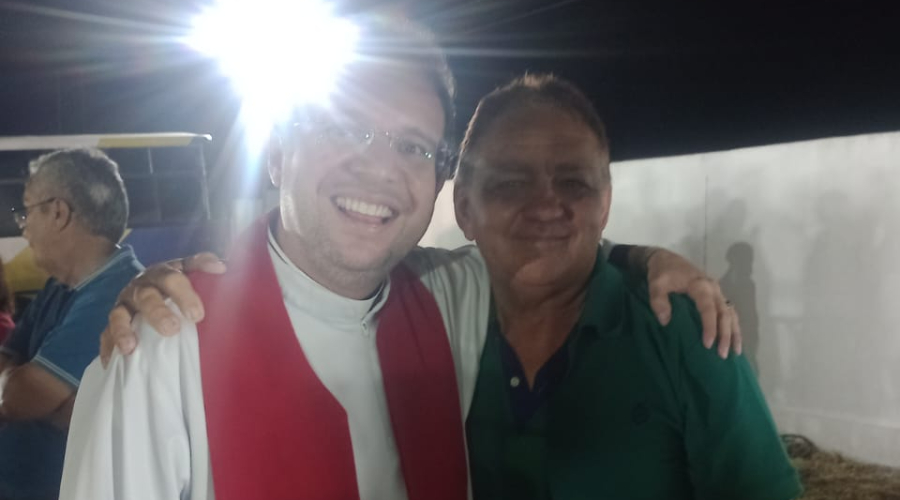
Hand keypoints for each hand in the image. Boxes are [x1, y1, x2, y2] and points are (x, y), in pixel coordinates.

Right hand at [100, 252, 225, 366]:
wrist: (143, 283)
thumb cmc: (172, 284)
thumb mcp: (187, 270)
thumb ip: (202, 266)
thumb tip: (221, 266)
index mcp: (161, 274)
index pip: (172, 279)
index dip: (183, 295)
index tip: (197, 315)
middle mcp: (140, 287)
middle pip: (146, 297)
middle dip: (157, 313)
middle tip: (172, 329)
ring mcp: (123, 305)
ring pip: (119, 315)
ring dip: (123, 330)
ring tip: (130, 347)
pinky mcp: (111, 323)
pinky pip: (105, 335)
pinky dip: (107, 347)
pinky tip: (111, 362)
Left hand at [646, 249, 740, 358]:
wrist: (666, 259)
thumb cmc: (662, 273)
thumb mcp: (656, 284)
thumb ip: (659, 301)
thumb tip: (666, 321)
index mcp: (700, 285)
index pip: (709, 308)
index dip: (710, 327)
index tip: (708, 344)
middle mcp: (713, 288)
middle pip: (724, 313)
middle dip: (725, 334)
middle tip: (721, 354)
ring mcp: (717, 291)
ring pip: (731, 313)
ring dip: (734, 332)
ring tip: (735, 352)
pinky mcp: (716, 295)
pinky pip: (729, 311)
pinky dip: (733, 326)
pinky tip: (734, 340)